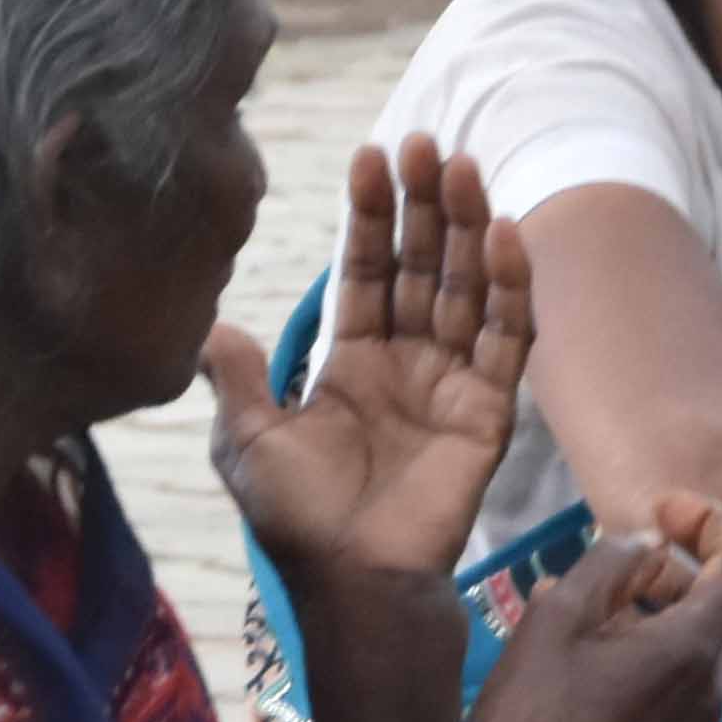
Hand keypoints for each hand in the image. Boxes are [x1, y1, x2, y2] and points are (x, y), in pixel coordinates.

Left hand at [205, 140, 531, 595]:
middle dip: (425, 205)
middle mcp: (406, 361)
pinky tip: (505, 235)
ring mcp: (452, 381)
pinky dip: (510, 287)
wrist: (350, 579)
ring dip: (468, 227)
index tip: (372, 156)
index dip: (371, 217)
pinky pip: (506, 337)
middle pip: (424, 265)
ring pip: (467, 287)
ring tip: (465, 168)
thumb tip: (210, 326)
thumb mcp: (250, 442)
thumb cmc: (298, 519)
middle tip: (429, 142)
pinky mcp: (490, 408)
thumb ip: (240, 380)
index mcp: (351, 363)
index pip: (366, 272)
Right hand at [455, 493, 721, 721]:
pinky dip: (647, 673)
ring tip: (581, 624)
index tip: (667, 508)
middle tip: (604, 573)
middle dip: (668, 576)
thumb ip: (612, 561)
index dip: (714, 523)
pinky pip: (676, 701)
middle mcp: (711, 693)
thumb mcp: (556, 615)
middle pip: (710, 610)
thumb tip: (650, 541)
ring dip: (650, 625)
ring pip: (689, 656)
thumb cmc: (527, 712)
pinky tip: (589, 678)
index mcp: (690, 650)